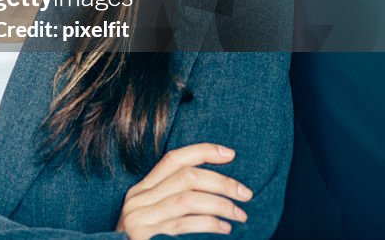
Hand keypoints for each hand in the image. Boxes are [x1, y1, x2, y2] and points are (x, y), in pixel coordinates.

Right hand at [116, 143, 252, 238]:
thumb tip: (214, 187)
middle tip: (246, 194)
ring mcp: (139, 219)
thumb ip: (171, 201)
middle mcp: (138, 200)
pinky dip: (210, 224)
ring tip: (240, 214)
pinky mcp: (144, 236)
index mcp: (141, 191)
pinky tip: (225, 228)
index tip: (230, 154)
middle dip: (221, 182)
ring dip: (221, 205)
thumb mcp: (154, 218)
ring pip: (188, 199)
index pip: (172, 160)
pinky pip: (185, 224)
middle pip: (185, 177)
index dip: (202, 152)